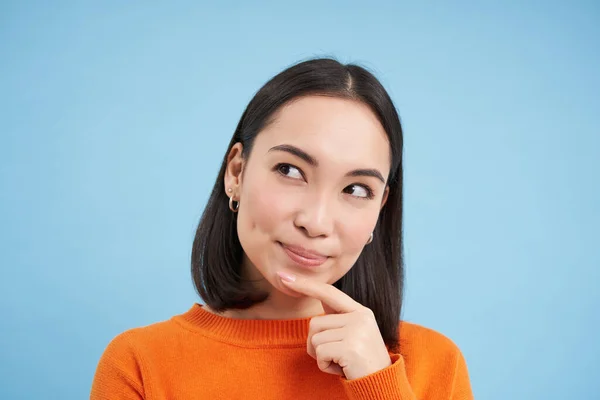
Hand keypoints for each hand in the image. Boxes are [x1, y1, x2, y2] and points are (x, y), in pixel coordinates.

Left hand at [277, 271, 392, 379]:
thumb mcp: (354, 333)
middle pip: (314, 323)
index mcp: (360, 311)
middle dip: (316, 344)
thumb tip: (313, 291)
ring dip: (320, 356)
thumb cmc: (361, 361)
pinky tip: (341, 368)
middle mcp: (360, 317)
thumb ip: (337, 317)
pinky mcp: (350, 347)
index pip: (329, 292)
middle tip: (335, 356)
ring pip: (315, 339)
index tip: (284, 277)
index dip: (306, 285)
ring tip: (340, 361)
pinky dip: (324, 365)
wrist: (382, 384)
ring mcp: (356, 331)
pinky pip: (319, 353)